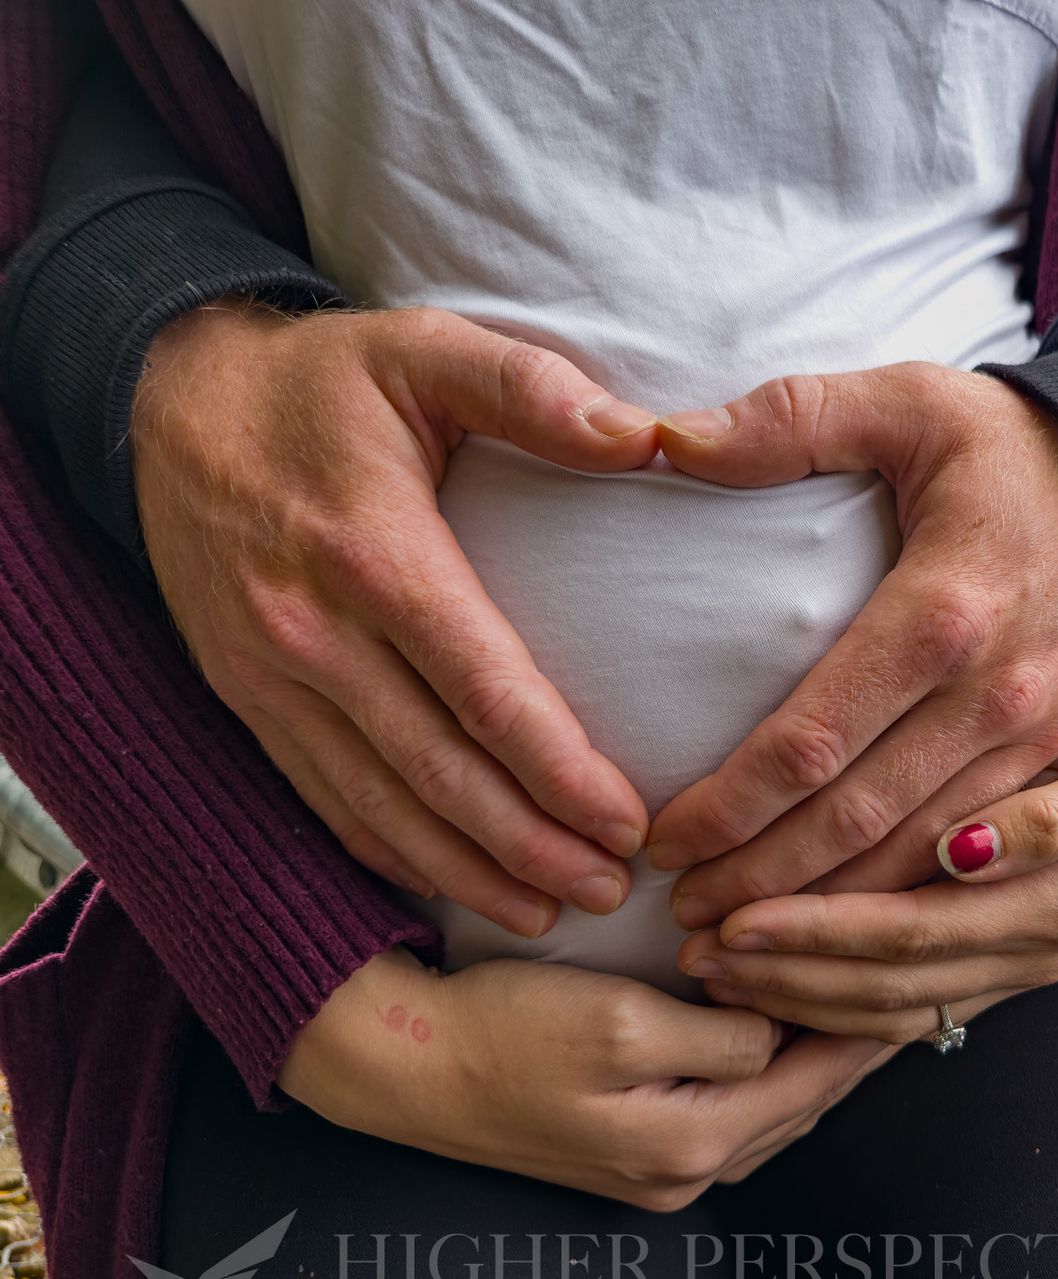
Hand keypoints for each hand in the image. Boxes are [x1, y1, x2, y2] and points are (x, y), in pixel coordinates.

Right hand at [133, 301, 658, 936]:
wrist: (169, 398)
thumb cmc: (325, 379)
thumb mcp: (426, 349)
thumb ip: (534, 389)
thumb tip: (646, 439)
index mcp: (373, 554)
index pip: (484, 691)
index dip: (561, 771)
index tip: (631, 822)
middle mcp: (311, 631)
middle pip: (438, 771)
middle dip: (531, 845)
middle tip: (615, 890)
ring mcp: (267, 675)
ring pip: (379, 804)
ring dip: (468, 870)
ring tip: (552, 910)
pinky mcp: (244, 697)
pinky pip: (322, 797)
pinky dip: (391, 853)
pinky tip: (452, 883)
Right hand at [279, 948, 893, 1209]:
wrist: (409, 1066)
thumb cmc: (506, 1034)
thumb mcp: (625, 1022)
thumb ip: (720, 1035)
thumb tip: (779, 1031)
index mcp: (691, 1145)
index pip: (812, 1083)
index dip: (861, 1026)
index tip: (904, 978)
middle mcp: (683, 1173)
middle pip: (799, 1106)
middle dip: (850, 1048)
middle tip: (900, 989)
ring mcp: (656, 1170)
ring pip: (769, 1112)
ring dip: (813, 1061)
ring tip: (856, 1007)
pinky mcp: (631, 1151)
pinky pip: (730, 1113)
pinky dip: (768, 1073)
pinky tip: (782, 1033)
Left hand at [645, 363, 1057, 925]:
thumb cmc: (1014, 445)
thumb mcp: (908, 400)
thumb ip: (786, 419)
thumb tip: (659, 439)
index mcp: (942, 611)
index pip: (813, 740)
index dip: (729, 805)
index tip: (660, 842)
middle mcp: (999, 694)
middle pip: (858, 822)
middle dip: (760, 884)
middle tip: (677, 921)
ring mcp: (1045, 740)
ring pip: (919, 862)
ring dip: (826, 915)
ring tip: (736, 943)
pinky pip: (979, 863)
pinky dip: (905, 907)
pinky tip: (842, 932)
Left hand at [672, 678, 1057, 1040]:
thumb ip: (1055, 816)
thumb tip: (964, 853)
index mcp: (1055, 898)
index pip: (907, 924)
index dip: (815, 926)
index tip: (728, 907)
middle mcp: (1035, 946)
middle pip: (888, 978)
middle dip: (786, 969)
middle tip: (693, 949)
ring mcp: (1024, 965)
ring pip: (895, 1001)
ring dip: (801, 992)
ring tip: (713, 970)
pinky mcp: (1013, 962)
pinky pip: (915, 1004)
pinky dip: (841, 1004)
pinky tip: (780, 991)